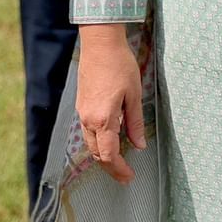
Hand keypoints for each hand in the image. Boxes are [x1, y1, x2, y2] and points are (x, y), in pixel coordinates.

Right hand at [77, 25, 145, 184]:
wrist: (100, 45)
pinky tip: (109, 139)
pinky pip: (87, 131)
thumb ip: (135, 122)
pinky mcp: (81, 106)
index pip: (109, 154)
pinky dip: (98, 141)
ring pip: (91, 143)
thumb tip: (139, 144)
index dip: (119, 169)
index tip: (129, 176)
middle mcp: (88, 119)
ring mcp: (82, 113)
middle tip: (125, 175)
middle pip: (97, 153)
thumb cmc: (120, 65)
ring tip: (118, 161)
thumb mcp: (134, 93)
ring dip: (103, 155)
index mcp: (103, 118)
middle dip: (110, 166)